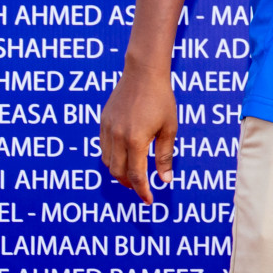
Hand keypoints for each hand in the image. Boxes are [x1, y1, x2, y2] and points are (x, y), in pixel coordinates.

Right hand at [99, 67, 177, 203]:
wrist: (143, 72)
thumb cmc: (161, 99)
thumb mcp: (169, 128)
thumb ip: (165, 155)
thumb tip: (165, 180)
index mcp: (136, 140)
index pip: (136, 175)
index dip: (142, 191)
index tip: (149, 200)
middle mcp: (118, 137)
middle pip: (118, 172)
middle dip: (129, 184)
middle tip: (141, 187)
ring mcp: (108, 129)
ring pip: (107, 161)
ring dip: (118, 171)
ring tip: (132, 172)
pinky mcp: (103, 121)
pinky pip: (103, 147)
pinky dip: (112, 157)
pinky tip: (123, 155)